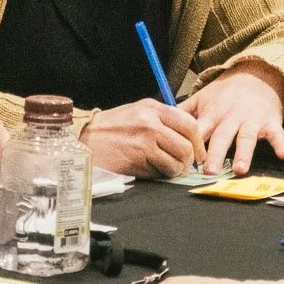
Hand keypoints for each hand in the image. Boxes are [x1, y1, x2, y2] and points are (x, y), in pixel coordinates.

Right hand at [80, 99, 204, 177]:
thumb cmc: (111, 128)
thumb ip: (161, 120)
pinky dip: (163, 174)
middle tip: (185, 165)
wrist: (84, 139)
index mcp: (153, 108)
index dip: (199, 141)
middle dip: (190, 160)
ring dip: (177, 170)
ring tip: (170, 169)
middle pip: (187, 145)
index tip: (198, 152)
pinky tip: (155, 171)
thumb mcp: (137, 113)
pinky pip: (162, 171)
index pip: (189, 123)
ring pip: (177, 161)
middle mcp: (151, 122)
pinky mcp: (137, 159)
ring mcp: (144, 141)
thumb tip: (186, 136)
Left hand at [185, 63, 283, 174]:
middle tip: (209, 171)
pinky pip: (276, 133)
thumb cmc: (225, 92)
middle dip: (216, 154)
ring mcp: (251, 120)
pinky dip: (280, 143)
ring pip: (246, 137)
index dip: (193, 145)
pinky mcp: (269, 121)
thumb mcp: (202, 98)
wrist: (255, 74)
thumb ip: (183, 112)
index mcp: (212, 114)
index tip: (186, 160)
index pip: (200, 132)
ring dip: (244, 153)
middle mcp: (231, 118)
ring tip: (240, 169)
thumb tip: (161, 123)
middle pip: (222, 137)